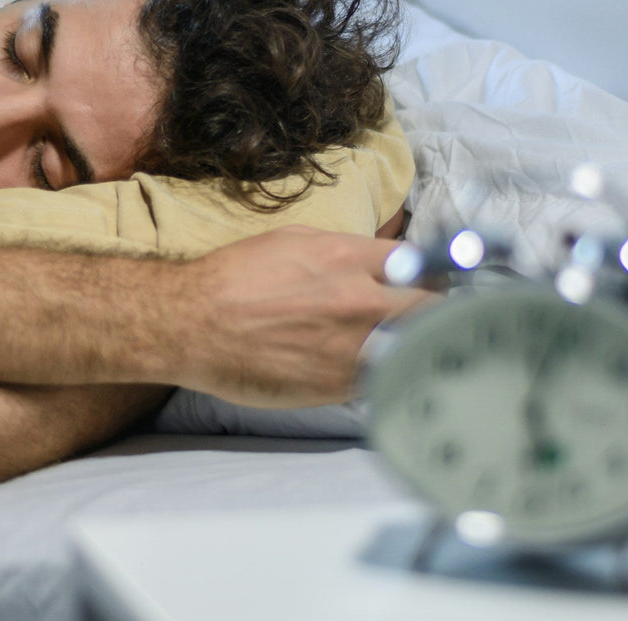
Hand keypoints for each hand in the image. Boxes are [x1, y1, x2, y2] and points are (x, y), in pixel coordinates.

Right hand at [183, 226, 434, 407]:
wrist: (191, 323)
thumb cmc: (235, 277)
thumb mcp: (294, 242)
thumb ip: (347, 252)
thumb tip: (383, 260)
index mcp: (350, 259)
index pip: (424, 264)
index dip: (434, 275)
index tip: (434, 284)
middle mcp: (359, 302)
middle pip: (432, 309)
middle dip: (436, 313)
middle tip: (432, 319)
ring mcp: (351, 347)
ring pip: (414, 350)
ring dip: (415, 348)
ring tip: (410, 349)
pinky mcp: (335, 386)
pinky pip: (380, 380)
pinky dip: (384, 376)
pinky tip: (376, 372)